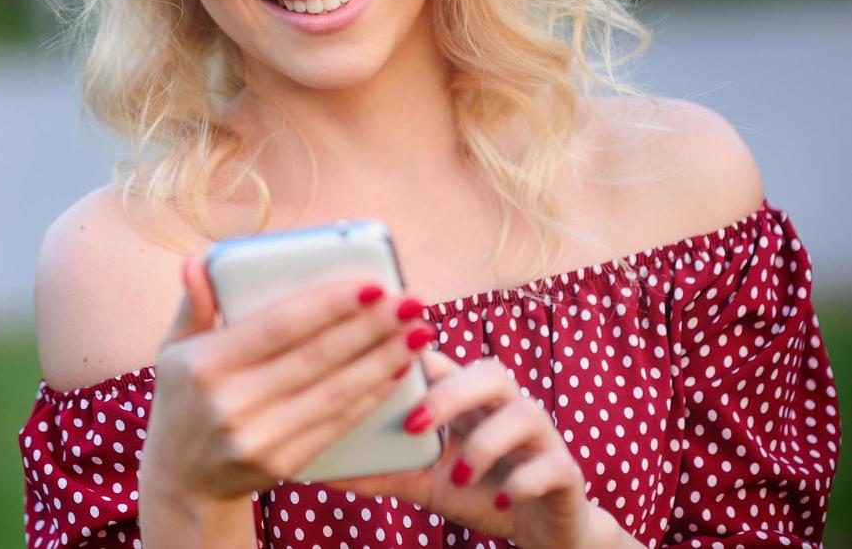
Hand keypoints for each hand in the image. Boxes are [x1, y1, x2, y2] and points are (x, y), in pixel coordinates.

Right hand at [140, 256, 434, 503]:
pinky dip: (371, 395)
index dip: (329, 304)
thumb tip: (197, 263)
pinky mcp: (282, 464)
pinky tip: (397, 372)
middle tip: (412, 302)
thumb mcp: (174, 349)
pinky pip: (336, 423)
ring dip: (384, 361)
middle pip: (317, 357)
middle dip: (372, 327)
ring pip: (335, 392)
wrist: (183, 481)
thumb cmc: (183, 399)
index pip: (280, 326)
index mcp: (205, 364)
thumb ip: (193, 304)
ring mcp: (258, 438)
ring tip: (418, 333)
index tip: (372, 283)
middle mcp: (232, 403)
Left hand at [329, 348, 620, 548]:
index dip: (416, 353)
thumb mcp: (423, 483)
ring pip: (524, 412)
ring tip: (457, 474)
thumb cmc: (477, 492)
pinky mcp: (566, 471)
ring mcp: (540, 436)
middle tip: (414, 423)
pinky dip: (523, 481)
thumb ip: (381, 471)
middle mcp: (506, 406)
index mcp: (469, 400)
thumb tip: (318, 470)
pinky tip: (499, 500)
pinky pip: (552, 465)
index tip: (379, 358)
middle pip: (488, 372)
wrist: (541, 531)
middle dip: (451, 392)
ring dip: (487, 442)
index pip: (443, 360)